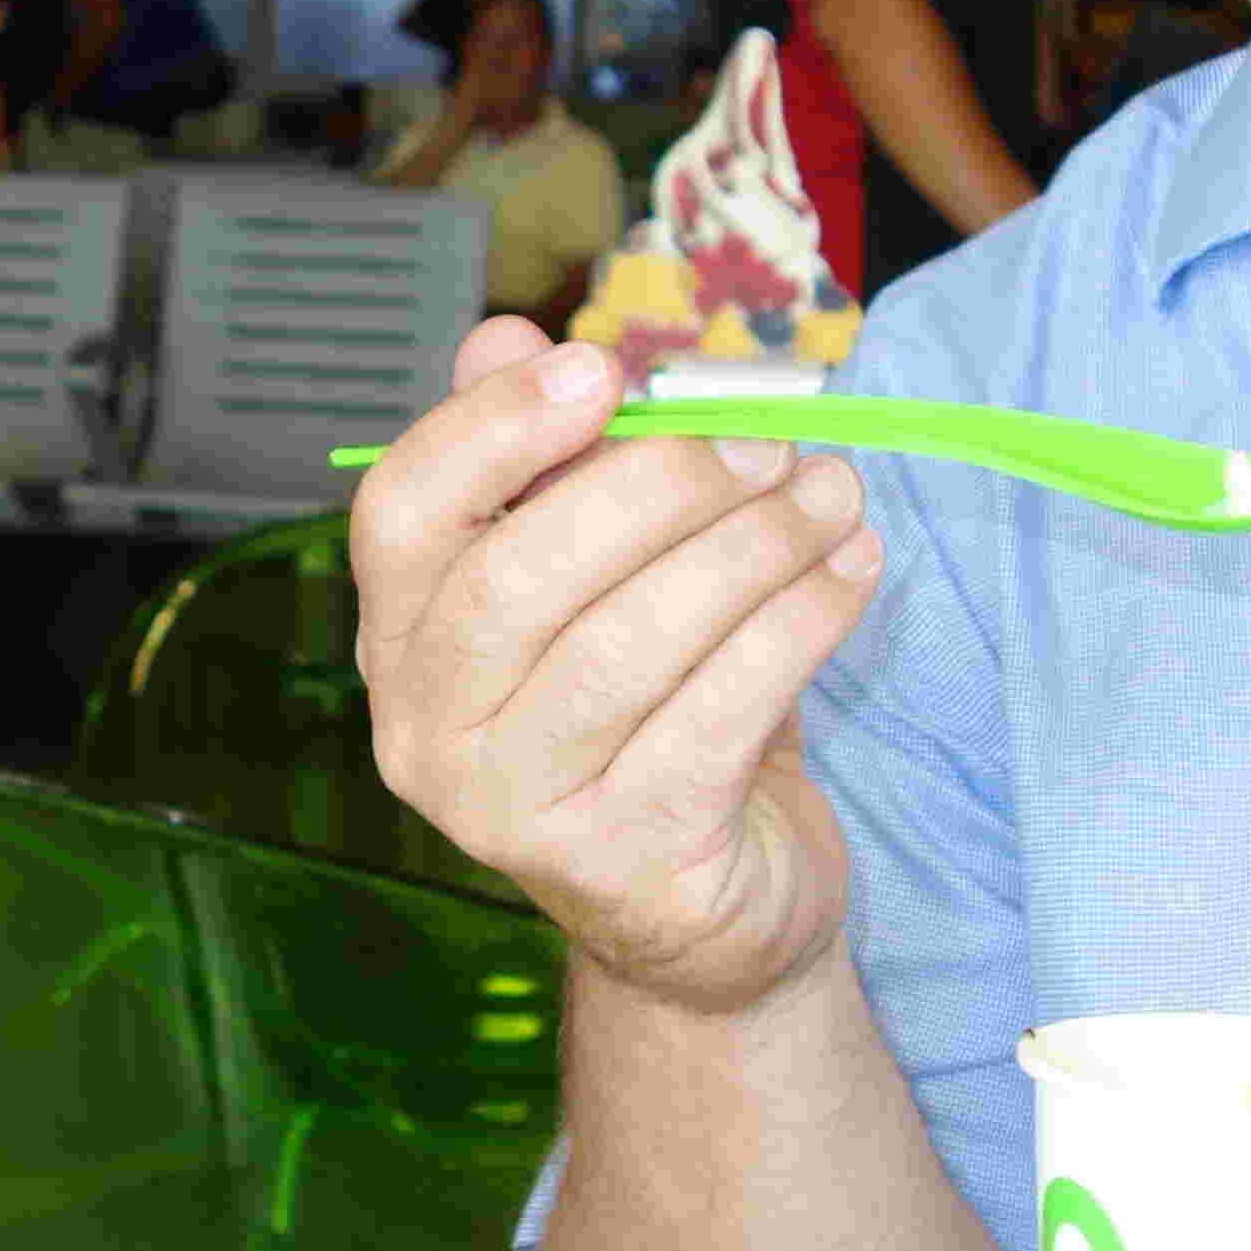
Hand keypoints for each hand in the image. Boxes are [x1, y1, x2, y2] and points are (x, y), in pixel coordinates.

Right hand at [351, 320, 880, 1009]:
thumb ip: (550, 464)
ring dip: (751, 549)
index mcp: (402, 641)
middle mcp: (428, 733)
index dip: (489, 430)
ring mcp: (515, 812)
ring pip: (629, 646)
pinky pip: (719, 714)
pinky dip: (799, 626)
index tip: (602, 370)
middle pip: (516, 578)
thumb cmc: (655, 718)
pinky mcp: (623, 865)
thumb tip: (513, 336)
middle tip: (768, 443)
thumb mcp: (600, 584)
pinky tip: (852, 572)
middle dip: (657, 487)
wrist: (715, 914)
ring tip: (832, 495)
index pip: (398, 515)